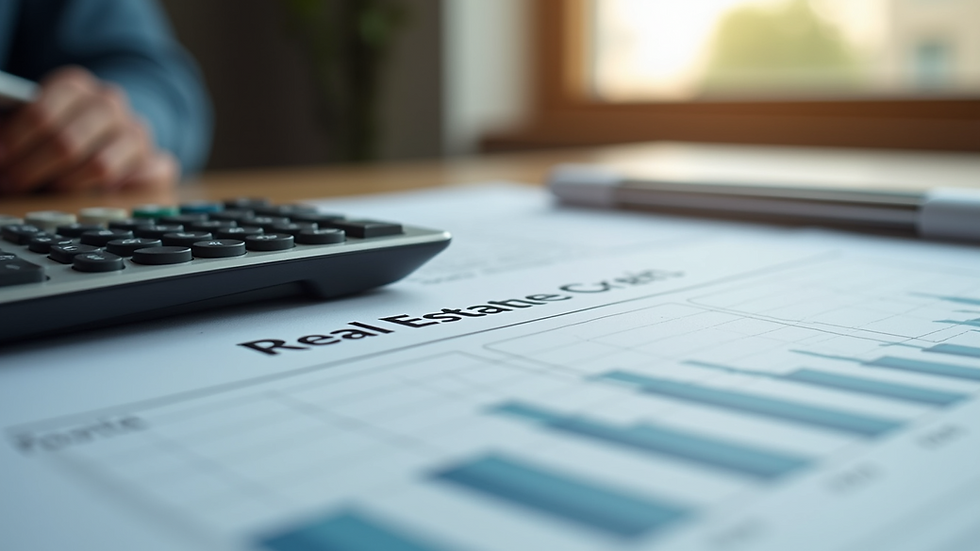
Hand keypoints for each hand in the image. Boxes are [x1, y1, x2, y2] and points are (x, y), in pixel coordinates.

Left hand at [0, 66, 177, 194]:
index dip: (15, 141)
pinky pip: (142, 180)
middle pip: (68, 143)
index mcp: (76, 85)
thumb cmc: (62, 126)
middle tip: (12, 183)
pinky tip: (95, 196)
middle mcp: (111, 104)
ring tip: (45, 191)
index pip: (43, 114)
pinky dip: (118, 191)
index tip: (0, 159)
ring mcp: (137, 133)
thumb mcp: (36, 117)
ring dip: (66, 185)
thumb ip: (20, 127)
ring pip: (101, 166)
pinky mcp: (157, 161)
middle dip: (32, 169)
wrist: (111, 126)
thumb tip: (0, 154)